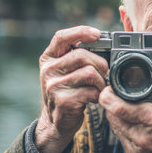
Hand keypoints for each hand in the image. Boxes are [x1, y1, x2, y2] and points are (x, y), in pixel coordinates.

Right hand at [35, 26, 108, 152]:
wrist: (56, 120)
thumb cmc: (67, 90)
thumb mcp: (65, 70)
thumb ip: (77, 55)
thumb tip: (103, 42)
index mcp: (49, 58)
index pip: (61, 37)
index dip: (80, 32)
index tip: (97, 34)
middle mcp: (48, 69)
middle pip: (82, 55)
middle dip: (100, 63)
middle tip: (103, 73)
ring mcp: (54, 85)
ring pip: (90, 72)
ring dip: (100, 81)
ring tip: (97, 87)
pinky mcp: (63, 100)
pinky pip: (91, 91)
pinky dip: (98, 94)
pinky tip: (93, 97)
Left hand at [99, 65, 151, 152]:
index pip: (119, 108)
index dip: (108, 96)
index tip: (109, 87)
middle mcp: (142, 137)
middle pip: (112, 116)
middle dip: (111, 103)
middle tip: (118, 93)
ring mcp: (137, 149)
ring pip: (114, 126)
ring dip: (116, 114)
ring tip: (127, 105)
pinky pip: (120, 137)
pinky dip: (123, 126)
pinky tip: (134, 121)